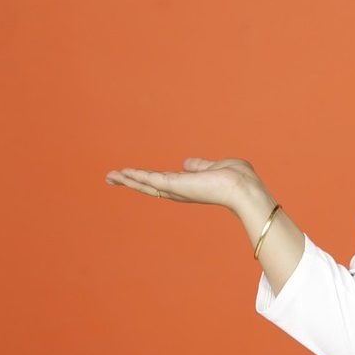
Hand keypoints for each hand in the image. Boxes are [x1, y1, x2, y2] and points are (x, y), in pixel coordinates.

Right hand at [104, 157, 265, 210]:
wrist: (244, 188)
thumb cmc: (237, 179)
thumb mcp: (215, 167)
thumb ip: (199, 166)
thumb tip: (186, 163)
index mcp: (189, 186)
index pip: (163, 182)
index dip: (147, 178)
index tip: (132, 175)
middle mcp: (180, 191)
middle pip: (149, 186)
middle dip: (130, 181)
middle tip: (111, 177)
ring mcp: (177, 189)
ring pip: (146, 184)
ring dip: (127, 179)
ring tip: (110, 176)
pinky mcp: (175, 185)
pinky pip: (151, 179)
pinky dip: (136, 176)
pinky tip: (123, 173)